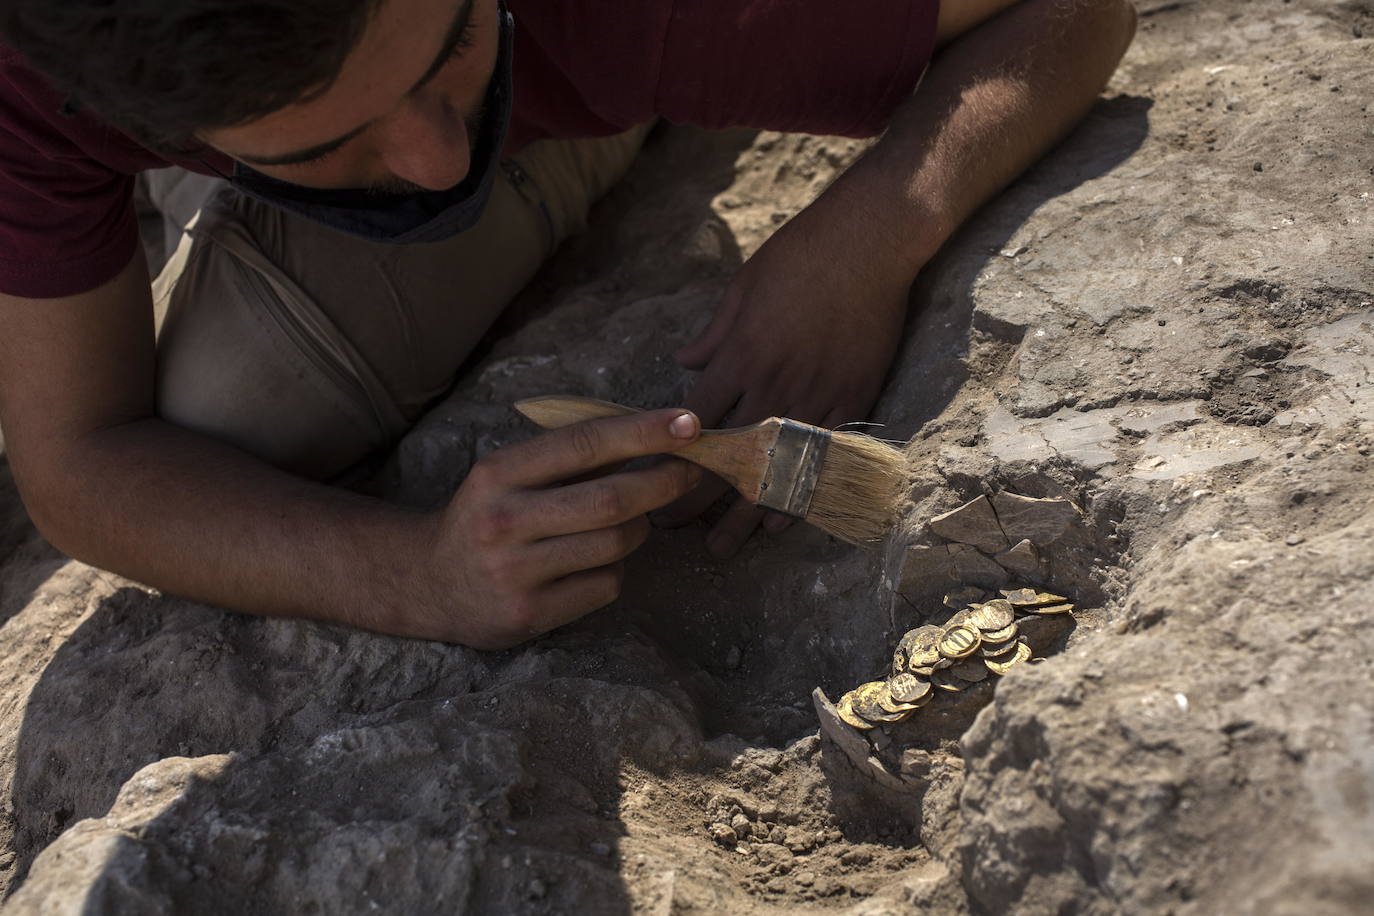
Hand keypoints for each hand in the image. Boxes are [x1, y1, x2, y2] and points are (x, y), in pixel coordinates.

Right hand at [414, 409, 700, 647]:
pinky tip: (590, 566)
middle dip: (663, 482)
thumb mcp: (510, 474)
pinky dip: (614, 571)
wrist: (429, 583)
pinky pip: (604, 585)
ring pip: (615, 545)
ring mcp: (515, 572)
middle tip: (692, 472)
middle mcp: (503, 521)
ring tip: (627, 523)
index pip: (584, 444)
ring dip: (638, 530)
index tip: (689, 424)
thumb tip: (657, 435)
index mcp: (498, 473)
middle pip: (610, 500)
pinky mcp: (529, 615)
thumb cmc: (489, 516)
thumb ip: (571, 457)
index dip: (643, 432)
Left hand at [661, 192, 916, 555]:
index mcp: (740, 355)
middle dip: (696, 498)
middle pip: (727, 457)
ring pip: (773, 469)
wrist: (870, 240)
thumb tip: (686, 362)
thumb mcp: (743, 286)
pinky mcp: (853, 398)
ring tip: (723, 545)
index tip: (650, 482)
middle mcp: (773, 384)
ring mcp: (816, 395)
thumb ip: (714, 333)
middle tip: (673, 530)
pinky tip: (780, 520)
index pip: (695, 421)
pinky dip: (799, 491)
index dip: (671, 457)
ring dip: (744, 512)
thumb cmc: (801, 253)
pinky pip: (821, 457)